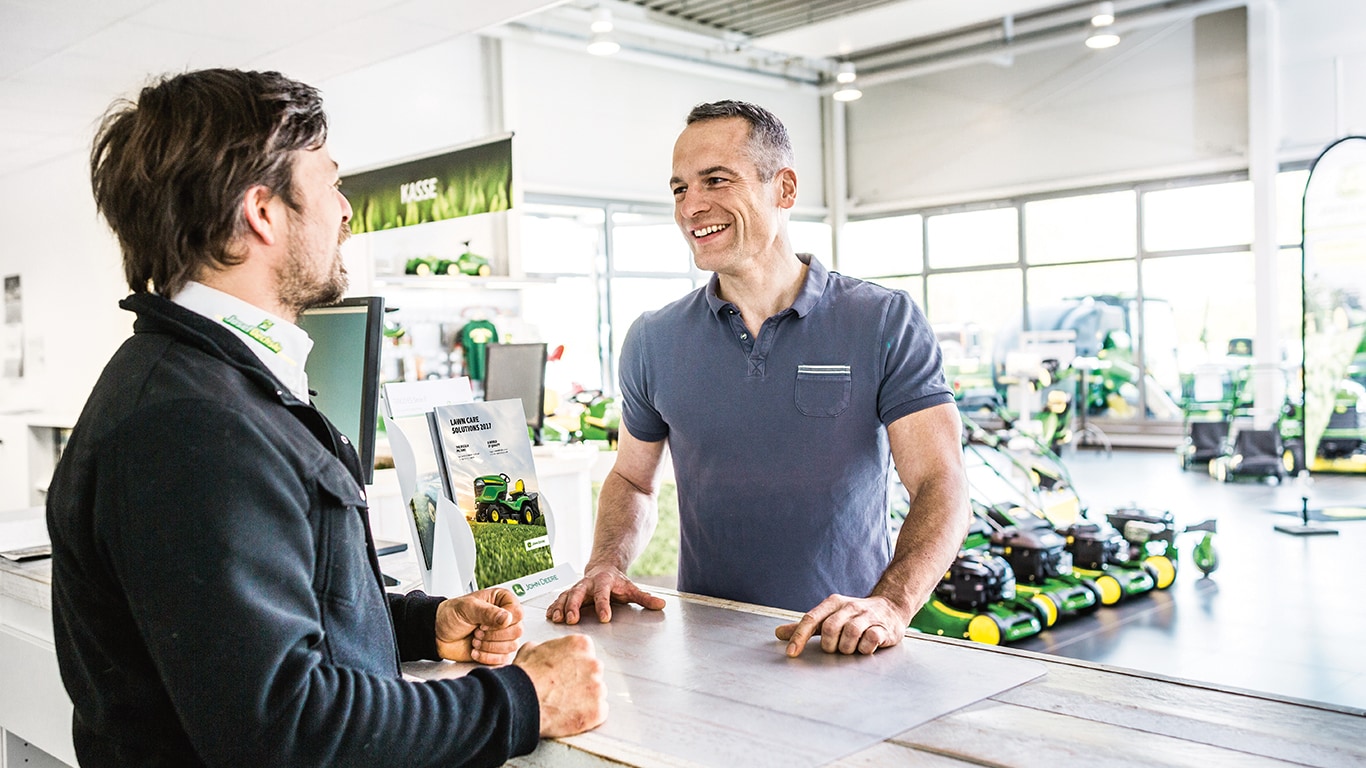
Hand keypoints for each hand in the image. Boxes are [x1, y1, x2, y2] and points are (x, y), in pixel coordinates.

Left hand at [434, 587, 523, 664]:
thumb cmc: (451, 615)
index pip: (518, 612)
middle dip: (493, 635)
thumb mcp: (467, 608)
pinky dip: (487, 657)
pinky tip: (475, 651)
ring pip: (512, 646)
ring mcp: (502, 635)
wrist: (437, 634)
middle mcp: (505, 618)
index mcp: (502, 601)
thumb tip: (507, 618)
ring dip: (489, 646)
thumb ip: (488, 612)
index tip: (483, 622)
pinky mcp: (497, 651)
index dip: (502, 621)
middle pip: (517, 631)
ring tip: (475, 640)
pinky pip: (504, 658)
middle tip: (477, 632)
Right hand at [515, 635, 607, 737]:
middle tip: (563, 691)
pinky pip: (598, 713)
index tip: (565, 673)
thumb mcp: (532, 649)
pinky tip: (571, 715)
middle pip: (593, 674)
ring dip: (585, 699)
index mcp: (581, 645)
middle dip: (582, 682)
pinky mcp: (597, 710)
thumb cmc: (524, 676)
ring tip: (564, 705)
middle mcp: (594, 664)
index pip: (586, 654)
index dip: (574, 665)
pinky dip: (587, 716)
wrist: (520, 701)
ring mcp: (598, 688)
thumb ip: (548, 648)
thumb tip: (545, 652)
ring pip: (596, 694)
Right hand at [545, 565, 665, 623]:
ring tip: (556, 619)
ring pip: (566, 595)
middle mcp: (587, 583)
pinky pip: (559, 599)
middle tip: (572, 619)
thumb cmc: (618, 582)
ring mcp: (577, 587)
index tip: (604, 618)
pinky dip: (553, 607)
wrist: (604, 568)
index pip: (603, 594)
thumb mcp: (632, 589)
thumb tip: (661, 605)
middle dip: (574, 606)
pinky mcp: (569, 593)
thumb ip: (645, 598)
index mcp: (604, 582)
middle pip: (578, 593)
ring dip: (560, 607)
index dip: (603, 605)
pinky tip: (549, 616)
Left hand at [774, 594, 908, 657]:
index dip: (799, 636)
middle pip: (830, 628)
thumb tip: (778, 633)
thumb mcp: (829, 616)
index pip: (811, 618)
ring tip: (851, 648)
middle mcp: (849, 607)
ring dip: (847, 649)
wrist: (890, 607)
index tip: (791, 653)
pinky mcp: (883, 628)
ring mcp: (867, 616)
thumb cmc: (854, 616)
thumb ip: (806, 626)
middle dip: (829, 645)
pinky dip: (864, 649)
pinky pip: (869, 641)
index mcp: (833, 603)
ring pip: (849, 635)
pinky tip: (865, 648)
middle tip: (835, 648)